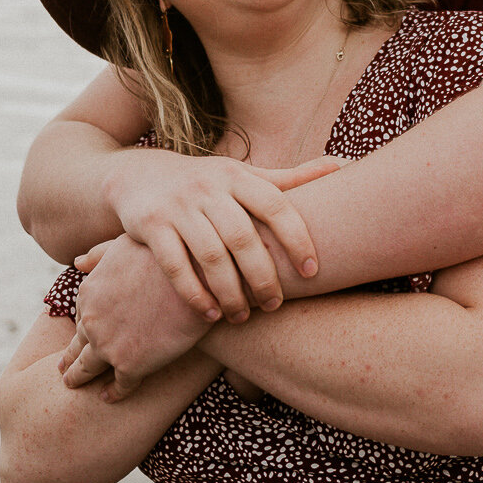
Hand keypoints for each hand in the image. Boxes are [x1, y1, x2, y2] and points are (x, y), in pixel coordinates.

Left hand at [60, 234, 210, 399]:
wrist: (200, 280)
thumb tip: (77, 263)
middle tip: (64, 369)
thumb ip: (100, 254)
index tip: (83, 332)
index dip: (82, 325)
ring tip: (74, 384)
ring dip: (80, 378)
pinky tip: (110, 396)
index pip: (80, 315)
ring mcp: (108, 346)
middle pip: (78, 345)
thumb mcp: (127, 244)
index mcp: (89, 292)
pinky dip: (114, 393)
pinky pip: (119, 386)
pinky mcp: (131, 366)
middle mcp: (92, 321)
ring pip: (87, 369)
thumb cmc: (168, 255)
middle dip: (70, 357)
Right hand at [105, 148, 339, 319]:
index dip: (297, 237)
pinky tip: (210, 315)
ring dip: (230, 292)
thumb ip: (289, 179)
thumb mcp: (243, 176)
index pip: (275, 205)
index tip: (312, 272)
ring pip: (210, 256)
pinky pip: (175, 266)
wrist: (138, 177)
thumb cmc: (206, 183)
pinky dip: (194, 294)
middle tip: (275, 305)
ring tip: (242, 316)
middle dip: (262, 277)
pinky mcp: (150, 226)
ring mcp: (178, 207)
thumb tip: (344, 166)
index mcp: (237, 176)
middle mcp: (208, 188)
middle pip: (243, 237)